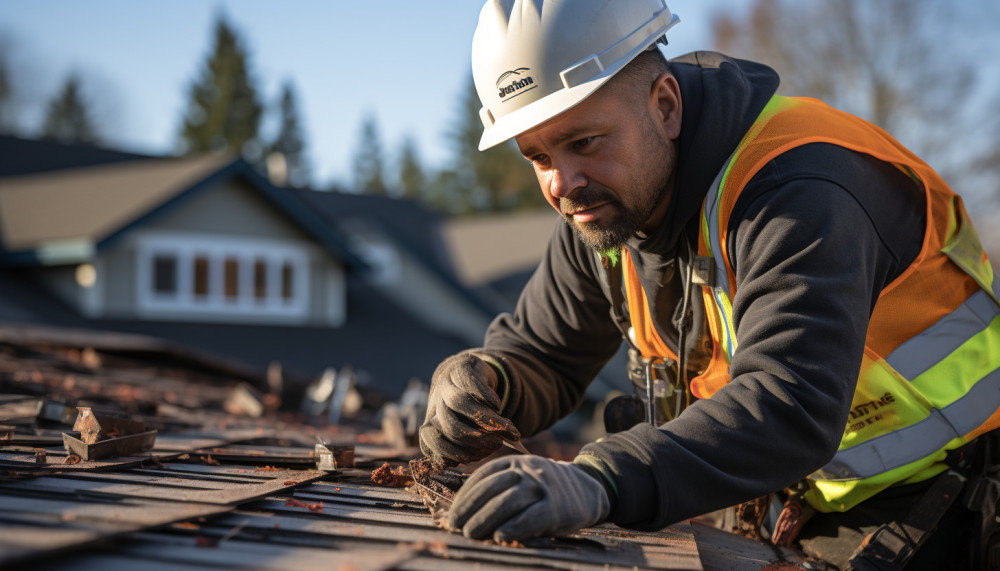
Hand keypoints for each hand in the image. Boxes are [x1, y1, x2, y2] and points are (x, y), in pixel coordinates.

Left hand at [419, 353, 519, 466]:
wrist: (460, 374)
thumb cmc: (466, 412)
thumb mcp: (467, 430)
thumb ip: (474, 444)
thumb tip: (494, 448)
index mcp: (431, 428)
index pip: (434, 447)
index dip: (457, 455)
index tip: (478, 457)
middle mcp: (435, 408)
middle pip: (452, 427)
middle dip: (478, 440)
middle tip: (498, 444)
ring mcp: (445, 387)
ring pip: (460, 404)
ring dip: (488, 420)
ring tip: (508, 428)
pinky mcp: (459, 370)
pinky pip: (470, 384)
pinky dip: (485, 396)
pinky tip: (497, 405)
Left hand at [448, 455, 610, 541]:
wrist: (587, 489)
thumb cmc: (544, 490)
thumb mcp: (522, 478)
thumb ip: (498, 488)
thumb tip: (462, 512)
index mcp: (515, 462)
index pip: (483, 477)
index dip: (465, 496)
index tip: (452, 514)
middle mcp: (528, 471)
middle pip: (492, 490)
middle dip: (470, 509)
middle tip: (457, 526)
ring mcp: (542, 487)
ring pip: (507, 503)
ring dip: (484, 520)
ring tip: (471, 534)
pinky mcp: (556, 507)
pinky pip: (530, 518)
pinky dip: (513, 527)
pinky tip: (499, 536)